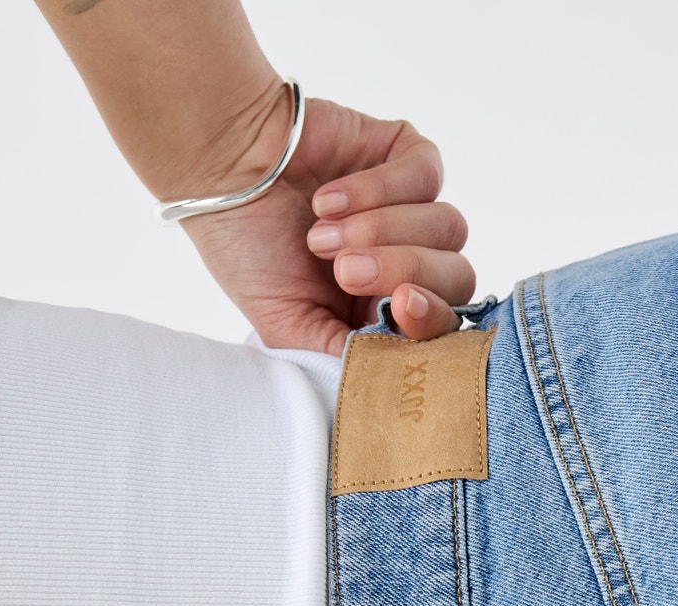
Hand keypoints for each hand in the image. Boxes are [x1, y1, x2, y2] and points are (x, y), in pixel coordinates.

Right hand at [180, 81, 475, 352]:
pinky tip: (326, 200)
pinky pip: (426, 176)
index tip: (400, 308)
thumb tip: (397, 378)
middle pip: (458, 277)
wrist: (218, 174)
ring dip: (381, 231)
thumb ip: (347, 357)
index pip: (446, 324)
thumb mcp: (289, 327)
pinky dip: (376, 189)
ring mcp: (412, 207)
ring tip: (320, 235)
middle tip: (344, 269)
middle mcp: (408, 262)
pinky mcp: (405, 156)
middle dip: (402, 272)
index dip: (433, 319)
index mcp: (388, 310)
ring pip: (449, 228)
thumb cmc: (247, 250)